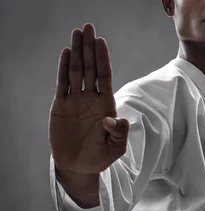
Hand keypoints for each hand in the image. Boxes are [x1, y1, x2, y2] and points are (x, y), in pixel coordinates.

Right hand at [49, 23, 129, 174]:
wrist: (79, 167)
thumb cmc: (100, 158)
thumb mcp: (115, 149)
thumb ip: (119, 134)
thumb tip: (114, 119)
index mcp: (106, 105)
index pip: (104, 76)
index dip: (102, 59)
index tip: (101, 41)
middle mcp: (91, 99)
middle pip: (90, 67)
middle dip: (90, 48)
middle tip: (88, 27)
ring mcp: (76, 101)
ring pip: (76, 71)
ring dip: (77, 52)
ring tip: (77, 33)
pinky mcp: (61, 106)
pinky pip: (62, 83)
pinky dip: (63, 67)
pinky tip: (66, 53)